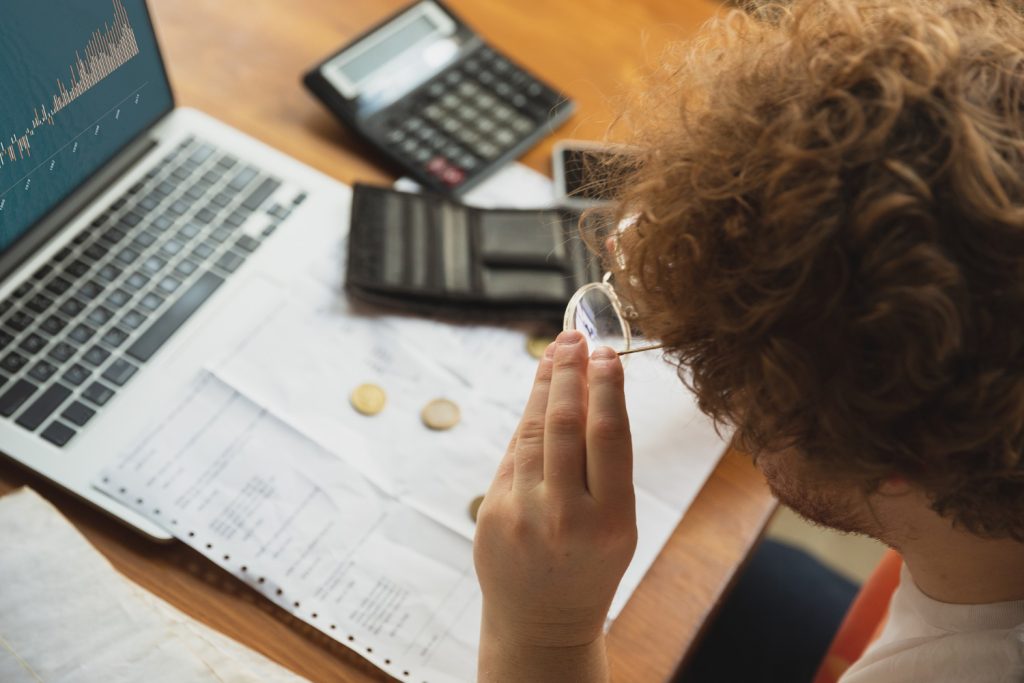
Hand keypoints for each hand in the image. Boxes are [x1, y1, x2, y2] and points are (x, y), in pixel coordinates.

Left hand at [474, 329, 636, 681]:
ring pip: (535, 432)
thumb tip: (592, 390)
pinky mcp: (492, 513)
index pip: (609, 437)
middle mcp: (565, 516)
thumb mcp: (617, 525)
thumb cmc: (590, 565)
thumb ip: (605, 467)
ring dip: (546, 386)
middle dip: (571, 374)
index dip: (606, 388)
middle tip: (575, 338)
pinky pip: (514, 454)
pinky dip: (529, 420)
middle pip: (567, 426)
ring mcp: (523, 515)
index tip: (605, 353)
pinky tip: (541, 395)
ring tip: (557, 353)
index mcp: (611, 521)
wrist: (541, 622)